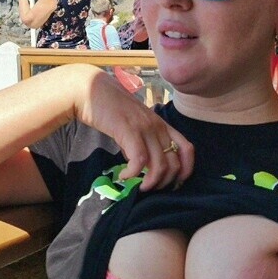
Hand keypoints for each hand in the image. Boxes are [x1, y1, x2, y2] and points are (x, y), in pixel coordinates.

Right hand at [73, 67, 193, 190]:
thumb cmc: (109, 108)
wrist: (90, 90)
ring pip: (160, 165)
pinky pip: (139, 160)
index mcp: (162, 124)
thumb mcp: (133, 125)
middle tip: (149, 188)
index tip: (172, 182)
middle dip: (164, 183)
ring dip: (151, 183)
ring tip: (138, 186)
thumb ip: (141, 142)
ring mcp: (144, 128)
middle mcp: (157, 126)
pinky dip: (133, 174)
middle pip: (174, 164)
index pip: (187, 149)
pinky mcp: (128, 130)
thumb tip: (142, 165)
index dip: (186, 170)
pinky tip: (123, 176)